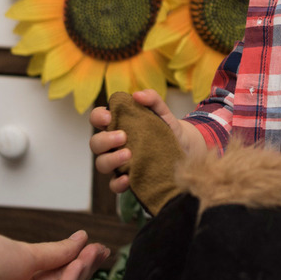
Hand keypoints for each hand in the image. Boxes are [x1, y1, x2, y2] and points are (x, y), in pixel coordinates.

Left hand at [0, 227, 107, 279]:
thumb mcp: (26, 251)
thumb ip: (57, 253)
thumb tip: (80, 240)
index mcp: (16, 276)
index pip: (54, 272)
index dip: (76, 260)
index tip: (95, 247)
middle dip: (81, 268)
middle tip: (100, 251)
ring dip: (77, 275)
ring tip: (92, 255)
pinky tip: (77, 268)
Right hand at [88, 89, 202, 193]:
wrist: (185, 148)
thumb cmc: (167, 127)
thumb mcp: (163, 111)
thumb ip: (152, 99)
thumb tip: (137, 95)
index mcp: (118, 124)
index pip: (98, 118)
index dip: (98, 116)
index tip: (109, 117)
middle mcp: (114, 144)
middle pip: (95, 143)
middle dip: (105, 140)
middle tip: (123, 136)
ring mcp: (119, 163)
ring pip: (101, 164)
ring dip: (111, 159)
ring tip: (128, 154)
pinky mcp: (128, 179)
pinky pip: (114, 184)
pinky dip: (118, 183)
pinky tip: (128, 179)